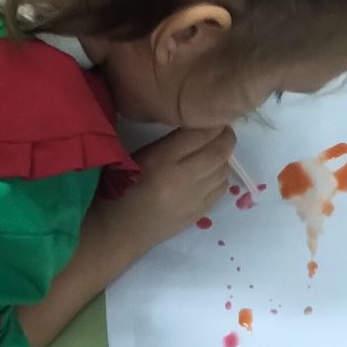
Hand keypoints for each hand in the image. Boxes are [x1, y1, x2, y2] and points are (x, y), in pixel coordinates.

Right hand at [117, 127, 236, 250]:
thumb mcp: (139, 156)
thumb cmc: (122, 186)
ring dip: (225, 157)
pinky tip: (215, 172)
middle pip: (217, 152)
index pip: (198, 135)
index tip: (216, 118)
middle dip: (226, 138)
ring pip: (222, 170)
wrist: (120, 229)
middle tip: (226, 130)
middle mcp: (182, 178)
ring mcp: (193, 198)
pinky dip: (222, 176)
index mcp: (161, 159)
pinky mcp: (199, 213)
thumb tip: (197, 128)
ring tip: (219, 150)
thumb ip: (169, 142)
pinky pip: (221, 189)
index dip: (213, 124)